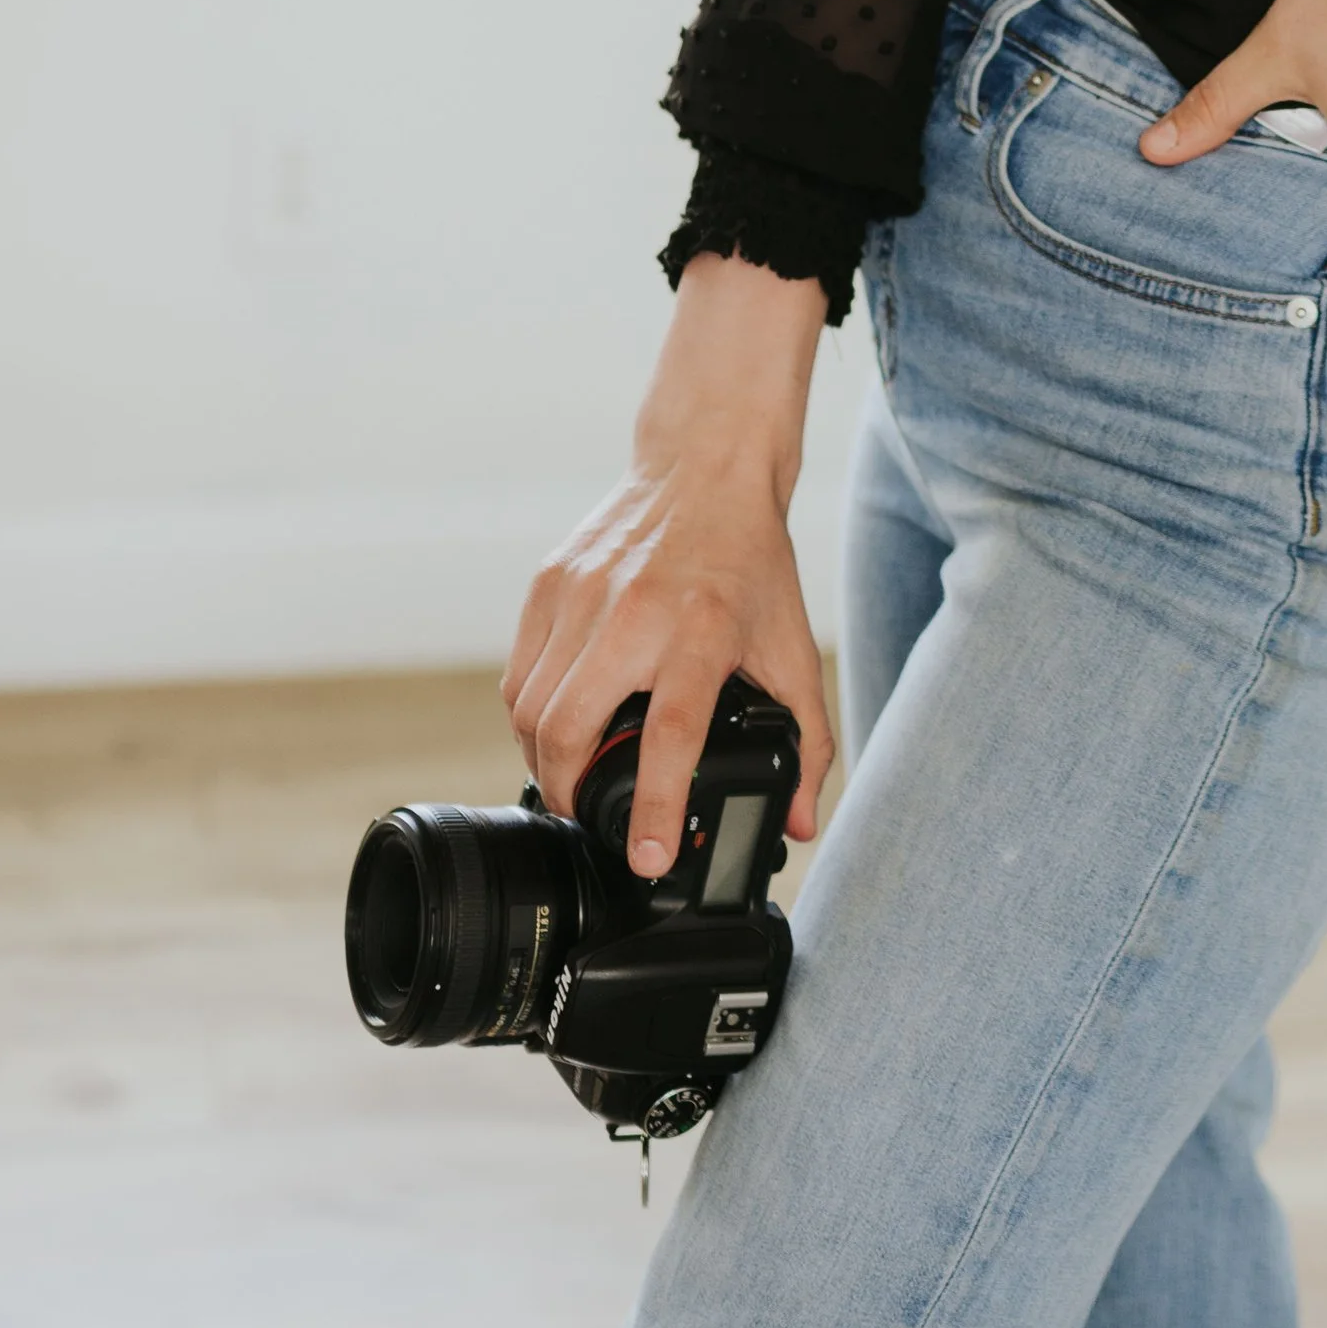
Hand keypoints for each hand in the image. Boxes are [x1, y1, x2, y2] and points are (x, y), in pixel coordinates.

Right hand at [502, 252, 834, 871]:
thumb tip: (798, 822)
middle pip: (570, 731)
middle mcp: (634, 613)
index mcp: (703, 632)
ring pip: (531, 710)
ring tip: (571, 779)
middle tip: (588, 818)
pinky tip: (554, 729)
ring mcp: (582, 595)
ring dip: (544, 762)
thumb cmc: (751, 563)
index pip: (668, 737)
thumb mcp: (792, 648)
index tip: (645, 858)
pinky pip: (519, 675)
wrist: (707, 469)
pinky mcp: (549, 583)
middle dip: (570, 795)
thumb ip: (808, 741)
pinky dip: (529, 717)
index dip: (653, 806)